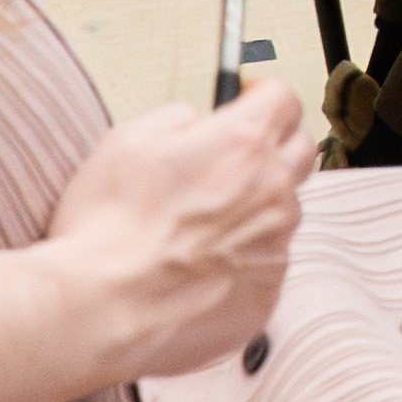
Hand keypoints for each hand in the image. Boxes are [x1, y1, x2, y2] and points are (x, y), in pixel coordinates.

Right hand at [28, 90, 310, 377]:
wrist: (102, 307)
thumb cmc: (108, 225)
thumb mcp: (129, 140)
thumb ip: (180, 118)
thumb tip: (200, 123)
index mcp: (243, 144)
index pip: (283, 98)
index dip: (262, 94)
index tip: (247, 100)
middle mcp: (273, 191)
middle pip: (299, 149)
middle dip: (272, 145)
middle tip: (232, 159)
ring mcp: (276, 245)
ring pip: (282, 211)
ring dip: (254, 207)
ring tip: (198, 227)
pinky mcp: (267, 293)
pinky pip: (267, 263)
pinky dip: (242, 258)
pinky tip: (197, 267)